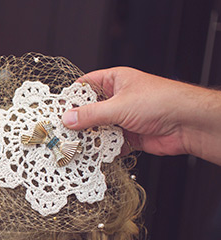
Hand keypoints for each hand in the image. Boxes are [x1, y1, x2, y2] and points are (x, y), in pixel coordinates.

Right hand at [62, 67, 220, 165]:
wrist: (188, 124)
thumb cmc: (162, 101)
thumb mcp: (119, 106)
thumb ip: (90, 114)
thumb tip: (68, 118)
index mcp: (115, 81)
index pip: (85, 86)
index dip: (70, 98)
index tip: (55, 110)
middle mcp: (118, 99)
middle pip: (89, 110)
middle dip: (77, 122)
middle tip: (61, 132)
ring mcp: (123, 118)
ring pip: (97, 128)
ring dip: (89, 137)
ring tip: (73, 145)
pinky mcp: (128, 136)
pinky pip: (109, 143)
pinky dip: (102, 149)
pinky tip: (92, 153)